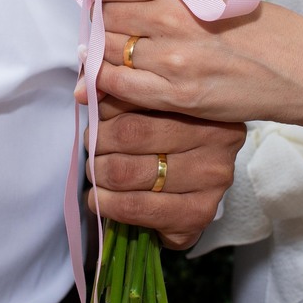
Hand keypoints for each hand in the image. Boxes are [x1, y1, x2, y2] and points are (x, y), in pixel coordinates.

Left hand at [84, 94, 242, 249]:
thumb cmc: (171, 143)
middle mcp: (216, 139)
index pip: (139, 96)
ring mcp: (210, 179)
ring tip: (96, 172)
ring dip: (98, 173)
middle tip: (92, 147)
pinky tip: (99, 199)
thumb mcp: (155, 109)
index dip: (106, 106)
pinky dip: (106, 203)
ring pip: (127, 172)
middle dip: (97, 142)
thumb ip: (124, 94)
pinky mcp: (198, 213)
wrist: (197, 192)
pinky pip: (135, 207)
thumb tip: (86, 89)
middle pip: (130, 134)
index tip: (95, 115)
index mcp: (203, 105)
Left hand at [85, 0, 302, 124]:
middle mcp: (171, 20)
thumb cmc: (258, 28)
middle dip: (98, 22)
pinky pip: (118, 86)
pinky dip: (102, 82)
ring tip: (104, 53)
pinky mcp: (176, 94)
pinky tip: (101, 79)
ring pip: (105, 51)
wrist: (297, 67)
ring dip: (98, 52)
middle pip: (105, 16)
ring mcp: (172, 59)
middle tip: (102, 28)